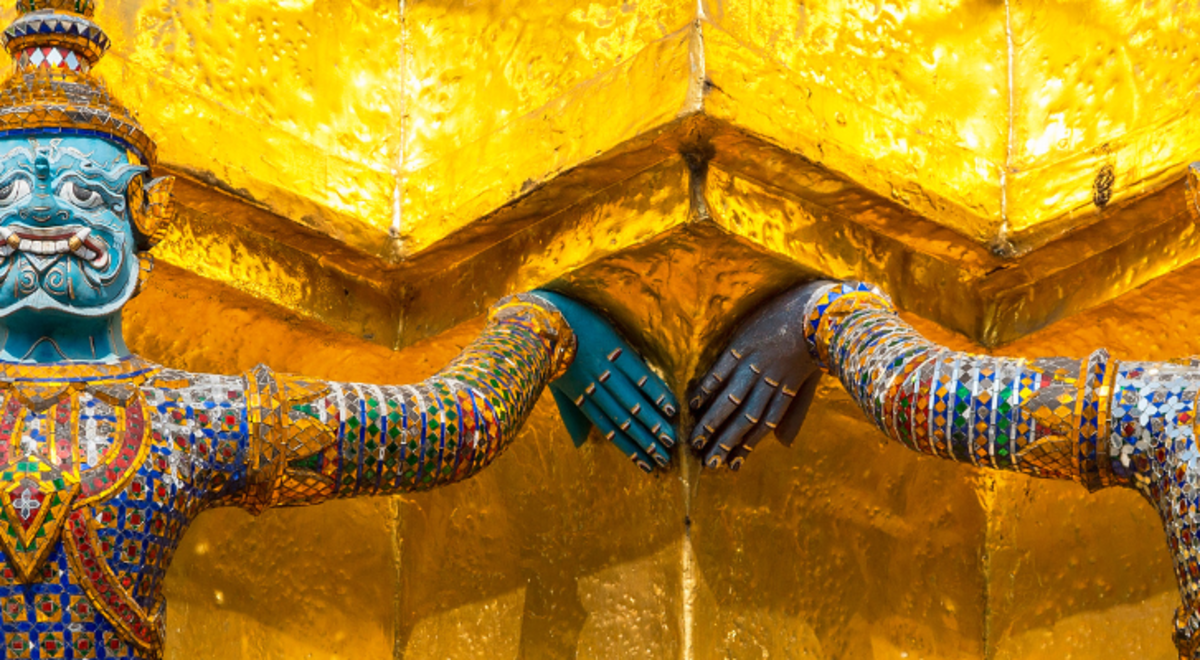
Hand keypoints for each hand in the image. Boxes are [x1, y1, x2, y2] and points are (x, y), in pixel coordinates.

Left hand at [534, 290, 678, 472]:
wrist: (544, 318)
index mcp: (581, 398)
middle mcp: (595, 388)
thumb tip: (579, 444)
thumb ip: (571, 415)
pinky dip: (654, 391)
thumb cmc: (550, 353)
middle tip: (666, 459)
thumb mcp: (556, 388)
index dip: (628, 448)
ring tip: (670, 440)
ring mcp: (606, 369)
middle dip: (646, 442)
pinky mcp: (615, 348)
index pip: (609, 429)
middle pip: (624, 420)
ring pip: (633, 401)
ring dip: (653, 422)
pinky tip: (669, 406)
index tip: (646, 465)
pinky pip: (638, 374)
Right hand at [688, 282, 828, 469]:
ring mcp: (754, 362)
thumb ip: (796, 413)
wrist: (819, 309)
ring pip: (731, 398)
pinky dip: (708, 387)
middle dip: (724, 442)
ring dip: (712, 421)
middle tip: (706, 462)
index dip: (745, 447)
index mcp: (786, 392)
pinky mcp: (743, 343)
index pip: (762, 426)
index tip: (729, 465)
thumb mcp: (810, 383)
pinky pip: (722, 369)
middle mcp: (769, 381)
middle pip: (744, 418)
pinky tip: (695, 403)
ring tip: (695, 440)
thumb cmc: (816, 346)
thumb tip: (785, 445)